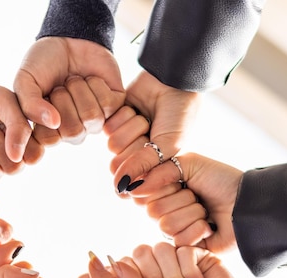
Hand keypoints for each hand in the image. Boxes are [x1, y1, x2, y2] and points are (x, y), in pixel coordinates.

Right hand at [14, 37, 124, 152]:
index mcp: (49, 131)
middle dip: (63, 100)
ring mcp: (94, 121)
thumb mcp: (25, 81)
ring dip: (79, 90)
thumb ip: (29, 105)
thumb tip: (53, 123)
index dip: (44, 116)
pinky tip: (89, 79)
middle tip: (60, 86)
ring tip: (74, 81)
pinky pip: (107, 104)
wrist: (68, 38)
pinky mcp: (114, 107)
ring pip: (91, 117)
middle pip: (73, 132)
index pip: (49, 140)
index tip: (42, 96)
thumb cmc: (43, 63)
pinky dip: (96, 84)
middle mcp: (72, 131)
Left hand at [109, 70, 200, 194]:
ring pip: (113, 145)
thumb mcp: (168, 145)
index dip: (143, 166)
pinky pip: (107, 126)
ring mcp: (124, 137)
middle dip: (137, 146)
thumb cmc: (179, 115)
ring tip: (145, 118)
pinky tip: (135, 108)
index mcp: (152, 165)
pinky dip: (123, 116)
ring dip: (132, 129)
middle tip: (151, 132)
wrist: (173, 80)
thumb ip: (144, 167)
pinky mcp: (113, 119)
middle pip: (119, 164)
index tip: (159, 153)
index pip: (133, 181)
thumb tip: (120, 187)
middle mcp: (136, 154)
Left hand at [120, 244, 240, 277]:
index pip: (126, 264)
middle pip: (141, 252)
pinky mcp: (198, 255)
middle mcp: (159, 270)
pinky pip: (183, 250)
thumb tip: (112, 262)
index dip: (133, 277)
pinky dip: (190, 271)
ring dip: (173, 275)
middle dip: (153, 276)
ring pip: (161, 248)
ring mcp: (178, 261)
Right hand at [128, 153, 242, 252]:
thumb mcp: (189, 163)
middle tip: (198, 198)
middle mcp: (166, 210)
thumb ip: (157, 170)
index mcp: (163, 189)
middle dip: (181, 201)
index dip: (164, 186)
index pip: (143, 192)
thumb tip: (128, 185)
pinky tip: (210, 227)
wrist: (248, 203)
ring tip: (206, 212)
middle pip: (153, 211)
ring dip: (192, 215)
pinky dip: (199, 231)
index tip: (182, 181)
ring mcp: (175, 229)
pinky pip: (179, 240)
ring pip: (166, 226)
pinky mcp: (186, 247)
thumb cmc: (221, 181)